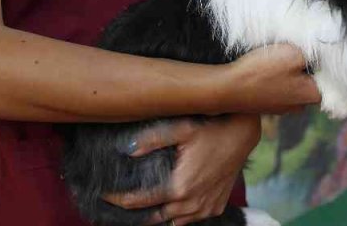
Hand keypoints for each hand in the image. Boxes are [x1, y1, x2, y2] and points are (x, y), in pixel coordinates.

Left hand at [102, 115, 261, 225]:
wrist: (242, 134)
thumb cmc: (211, 130)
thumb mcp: (181, 129)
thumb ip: (152, 139)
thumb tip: (126, 149)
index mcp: (178, 188)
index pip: (139, 202)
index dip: (118, 199)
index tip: (104, 194)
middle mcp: (191, 204)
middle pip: (154, 218)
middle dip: (135, 212)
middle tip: (119, 202)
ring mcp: (205, 208)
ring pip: (173, 221)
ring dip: (157, 215)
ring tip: (142, 205)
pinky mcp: (215, 207)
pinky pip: (190, 219)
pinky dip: (178, 215)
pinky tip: (170, 204)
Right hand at [219, 44, 320, 114]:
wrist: (227, 88)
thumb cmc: (261, 71)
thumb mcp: (294, 53)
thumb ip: (313, 53)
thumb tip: (318, 54)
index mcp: (312, 95)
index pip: (328, 75)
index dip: (319, 59)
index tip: (308, 48)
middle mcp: (300, 105)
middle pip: (309, 79)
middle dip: (302, 65)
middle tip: (289, 51)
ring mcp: (282, 107)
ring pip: (291, 82)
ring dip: (285, 70)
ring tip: (272, 59)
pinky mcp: (266, 105)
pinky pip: (276, 87)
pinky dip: (271, 78)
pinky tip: (260, 69)